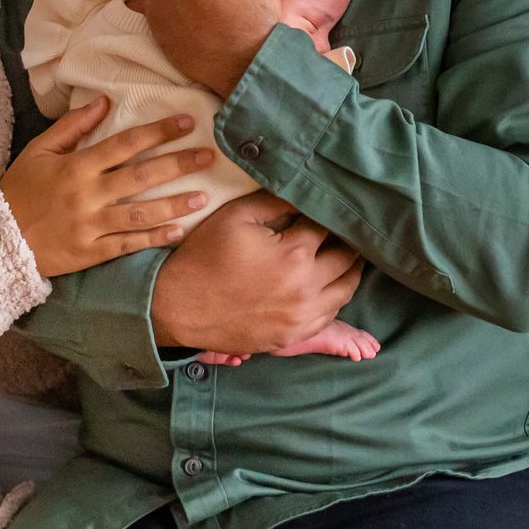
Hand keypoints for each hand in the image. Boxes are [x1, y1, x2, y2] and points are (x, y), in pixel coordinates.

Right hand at [0, 98, 215, 277]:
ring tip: (203, 197)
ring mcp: (90, 226)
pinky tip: (179, 231)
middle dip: (178, 164)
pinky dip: (154, 239)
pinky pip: (127, 245)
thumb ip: (73, 126)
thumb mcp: (40, 150)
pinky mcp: (90, 253)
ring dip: (175, 204)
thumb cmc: (19, 190)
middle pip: (141, 176)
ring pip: (140, 214)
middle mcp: (88, 195)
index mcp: (77, 166)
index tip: (187, 123)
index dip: (158, 132)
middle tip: (209, 156)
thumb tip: (103, 100)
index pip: (125, 143)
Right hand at [151, 192, 364, 354]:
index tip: (329, 207)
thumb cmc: (205, 257)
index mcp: (294, 253)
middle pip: (346, 258)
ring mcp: (302, 316)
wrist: (178, 307)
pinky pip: (330, 315)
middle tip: (347, 229)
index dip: (327, 214)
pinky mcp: (294, 335)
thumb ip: (275, 201)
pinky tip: (331, 285)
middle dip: (347, 240)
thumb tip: (303, 193)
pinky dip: (336, 297)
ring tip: (348, 254)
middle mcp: (306, 287)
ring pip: (346, 289)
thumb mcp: (236, 216)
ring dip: (351, 269)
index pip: (327, 226)